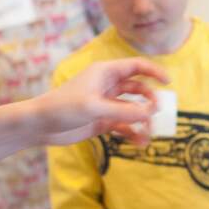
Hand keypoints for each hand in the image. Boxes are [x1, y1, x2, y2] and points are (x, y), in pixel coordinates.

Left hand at [37, 58, 169, 145]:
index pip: (136, 66)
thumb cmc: (62, 108)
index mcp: (105, 73)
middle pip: (138, 88)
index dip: (154, 72)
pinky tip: (139, 142)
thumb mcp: (94, 107)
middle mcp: (108, 86)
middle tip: (156, 113)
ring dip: (142, 119)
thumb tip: (149, 114)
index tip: (169, 82)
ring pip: (133, 109)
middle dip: (150, 100)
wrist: (40, 126)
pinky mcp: (102, 121)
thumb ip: (123, 111)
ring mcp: (106, 104)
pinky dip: (133, 132)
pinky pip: (124, 125)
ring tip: (148, 133)